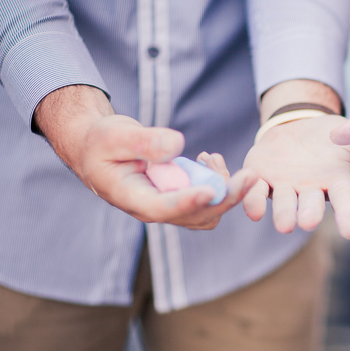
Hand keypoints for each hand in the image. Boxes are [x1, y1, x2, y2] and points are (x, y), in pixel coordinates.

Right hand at [34, 85, 257, 229]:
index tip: (211, 190)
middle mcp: (153, 210)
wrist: (100, 149)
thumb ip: (144, 141)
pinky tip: (210, 158)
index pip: (162, 208)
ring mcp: (169, 207)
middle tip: (250, 174)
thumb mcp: (116, 135)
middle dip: (226, 197)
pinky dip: (218, 181)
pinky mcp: (181, 199)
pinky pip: (208, 199)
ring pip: (208, 211)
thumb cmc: (103, 141)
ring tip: (214, 157)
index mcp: (131, 198)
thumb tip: (177, 145)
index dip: (188, 201)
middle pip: (197, 215)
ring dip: (224, 188)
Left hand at [241, 115, 349, 238]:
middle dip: (309, 214)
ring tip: (285, 226)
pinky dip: (254, 201)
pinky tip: (254, 211)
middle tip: (308, 222)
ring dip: (283, 214)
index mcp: (337, 183)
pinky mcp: (261, 177)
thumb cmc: (338, 140)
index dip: (348, 216)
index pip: (345, 202)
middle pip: (311, 205)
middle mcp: (311, 190)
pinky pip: (256, 192)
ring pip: (284, 203)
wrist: (302, 126)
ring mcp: (285, 186)